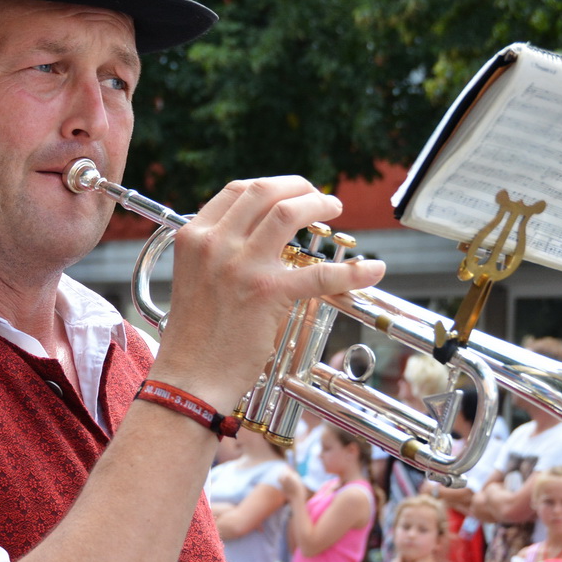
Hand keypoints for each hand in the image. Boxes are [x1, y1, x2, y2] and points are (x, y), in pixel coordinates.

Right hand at [149, 177, 385, 412]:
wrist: (190, 375)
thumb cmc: (195, 336)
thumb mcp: (195, 278)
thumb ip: (219, 253)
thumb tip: (256, 239)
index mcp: (194, 236)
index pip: (237, 191)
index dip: (272, 186)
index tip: (291, 193)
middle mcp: (215, 243)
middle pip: (265, 191)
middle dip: (300, 187)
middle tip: (320, 199)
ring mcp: (241, 265)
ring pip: (288, 212)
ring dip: (319, 205)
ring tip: (334, 211)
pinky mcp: (267, 292)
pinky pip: (319, 274)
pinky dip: (352, 272)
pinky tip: (372, 270)